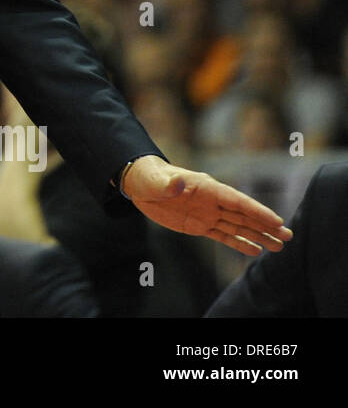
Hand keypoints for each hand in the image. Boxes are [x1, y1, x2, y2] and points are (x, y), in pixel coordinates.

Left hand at [122, 156, 292, 255]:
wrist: (141, 185)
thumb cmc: (150, 178)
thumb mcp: (157, 181)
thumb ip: (170, 184)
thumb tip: (179, 182)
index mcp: (207, 188)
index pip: (236, 201)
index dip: (256, 211)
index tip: (276, 221)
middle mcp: (212, 201)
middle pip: (243, 215)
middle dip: (265, 225)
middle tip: (288, 236)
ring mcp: (207, 214)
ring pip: (237, 226)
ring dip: (258, 236)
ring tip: (279, 246)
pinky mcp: (199, 225)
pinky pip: (222, 236)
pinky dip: (238, 243)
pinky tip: (254, 250)